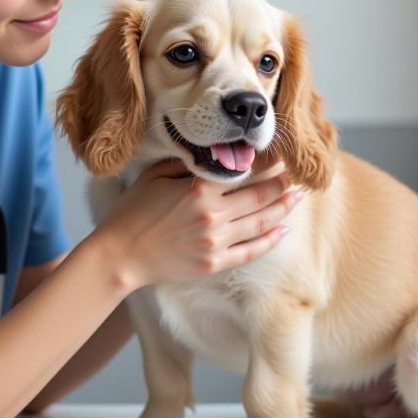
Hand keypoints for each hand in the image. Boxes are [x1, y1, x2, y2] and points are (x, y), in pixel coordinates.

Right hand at [92, 157, 302, 290]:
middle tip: (296, 175)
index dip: (265, 164)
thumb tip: (211, 153)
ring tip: (298, 197)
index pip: (243, 172)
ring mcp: (215, 242)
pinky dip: (270, 240)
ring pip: (261, 222)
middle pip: (260, 197)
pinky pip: (251, 252)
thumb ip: (185, 163)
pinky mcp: (214, 264)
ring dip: (283, 209)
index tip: (279, 156)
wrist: (119, 255)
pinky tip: (283, 230)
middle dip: (282, 185)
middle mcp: (212, 215)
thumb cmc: (132, 213)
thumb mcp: (155, 176)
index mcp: (198, 189)